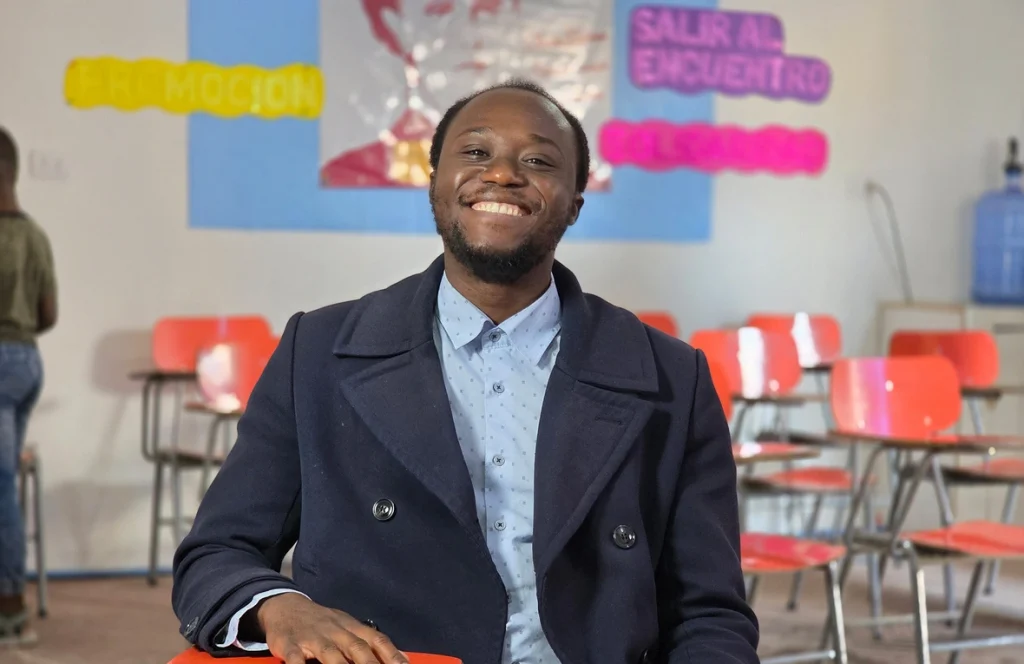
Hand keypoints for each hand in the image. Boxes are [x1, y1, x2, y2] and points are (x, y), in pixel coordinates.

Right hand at [257, 593, 408, 663]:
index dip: (391, 655)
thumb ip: (371, 642)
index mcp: (351, 626)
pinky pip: (295, 657)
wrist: (285, 606)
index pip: (376, 639)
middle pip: (357, 648)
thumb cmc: (322, 622)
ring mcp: (313, 637)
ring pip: (330, 654)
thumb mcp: (347, 626)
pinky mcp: (289, 644)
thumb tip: (403, 659)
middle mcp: (335, 631)